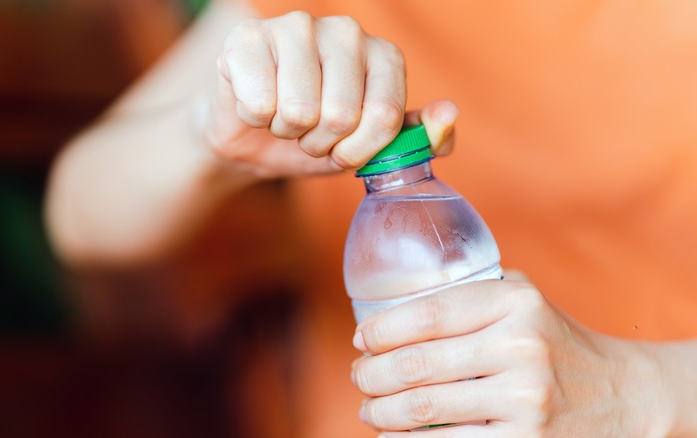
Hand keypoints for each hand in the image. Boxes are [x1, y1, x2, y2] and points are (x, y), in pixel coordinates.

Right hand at [198, 11, 458, 178]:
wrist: (253, 137)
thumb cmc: (318, 139)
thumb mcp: (372, 150)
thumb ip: (417, 139)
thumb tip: (447, 114)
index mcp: (383, 55)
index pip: (386, 116)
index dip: (359, 152)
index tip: (344, 152)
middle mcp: (346, 32)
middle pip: (342, 115)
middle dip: (320, 143)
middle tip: (309, 134)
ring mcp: (297, 27)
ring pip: (300, 111)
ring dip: (288, 132)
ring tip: (284, 119)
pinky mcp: (249, 37)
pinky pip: (260, 104)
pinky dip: (256, 119)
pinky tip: (256, 105)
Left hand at [350, 274, 667, 435]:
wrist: (625, 395)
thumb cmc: (556, 342)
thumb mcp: (525, 300)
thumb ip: (472, 294)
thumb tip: (392, 312)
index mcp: (516, 302)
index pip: (428, 312)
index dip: (381, 329)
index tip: (362, 339)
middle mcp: (522, 346)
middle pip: (417, 363)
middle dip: (371, 374)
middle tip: (360, 377)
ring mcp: (526, 398)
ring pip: (423, 406)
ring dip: (381, 409)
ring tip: (369, 407)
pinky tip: (391, 435)